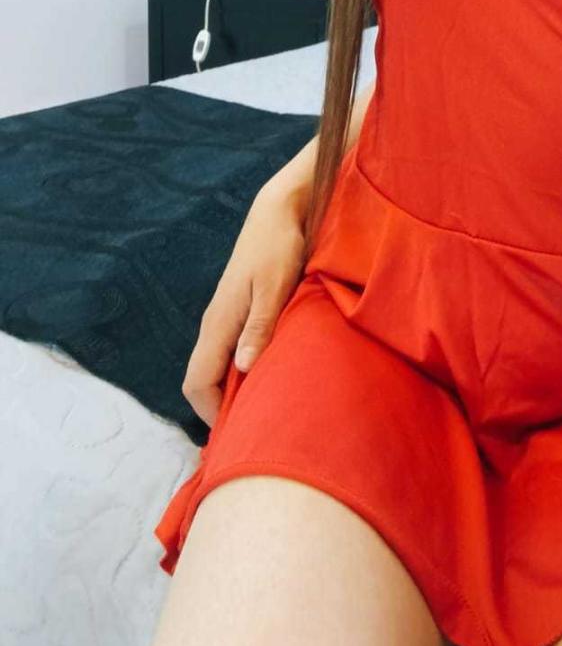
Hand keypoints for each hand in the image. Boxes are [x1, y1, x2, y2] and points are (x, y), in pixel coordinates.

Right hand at [181, 184, 306, 428]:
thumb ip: (260, 326)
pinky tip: (269, 376)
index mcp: (218, 323)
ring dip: (235, 390)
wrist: (280, 209)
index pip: (196, 383)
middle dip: (222, 409)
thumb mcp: (275, 286)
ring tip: (264, 411)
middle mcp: (216, 324)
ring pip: (219, 367)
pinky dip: (245, 371)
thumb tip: (244, 369)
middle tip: (254, 433)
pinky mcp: (241, 310)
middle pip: (203, 380)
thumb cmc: (279, 245)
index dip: (211, 414)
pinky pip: (233, 352)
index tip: (238, 436)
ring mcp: (227, 318)